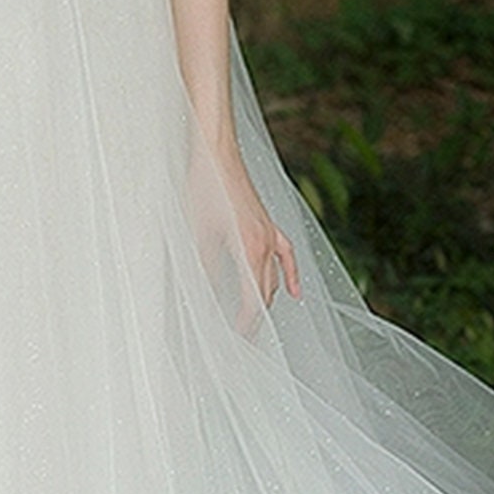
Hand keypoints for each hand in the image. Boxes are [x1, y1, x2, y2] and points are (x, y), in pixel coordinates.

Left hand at [188, 150, 299, 334]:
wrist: (216, 154)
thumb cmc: (204, 189)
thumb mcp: (198, 234)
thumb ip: (205, 267)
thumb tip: (205, 294)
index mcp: (248, 249)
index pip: (252, 298)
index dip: (246, 321)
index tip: (238, 338)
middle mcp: (265, 244)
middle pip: (266, 292)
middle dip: (256, 318)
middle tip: (245, 339)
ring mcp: (270, 234)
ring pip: (274, 277)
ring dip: (267, 299)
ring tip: (257, 320)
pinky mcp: (268, 225)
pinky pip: (286, 256)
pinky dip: (291, 276)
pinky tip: (295, 294)